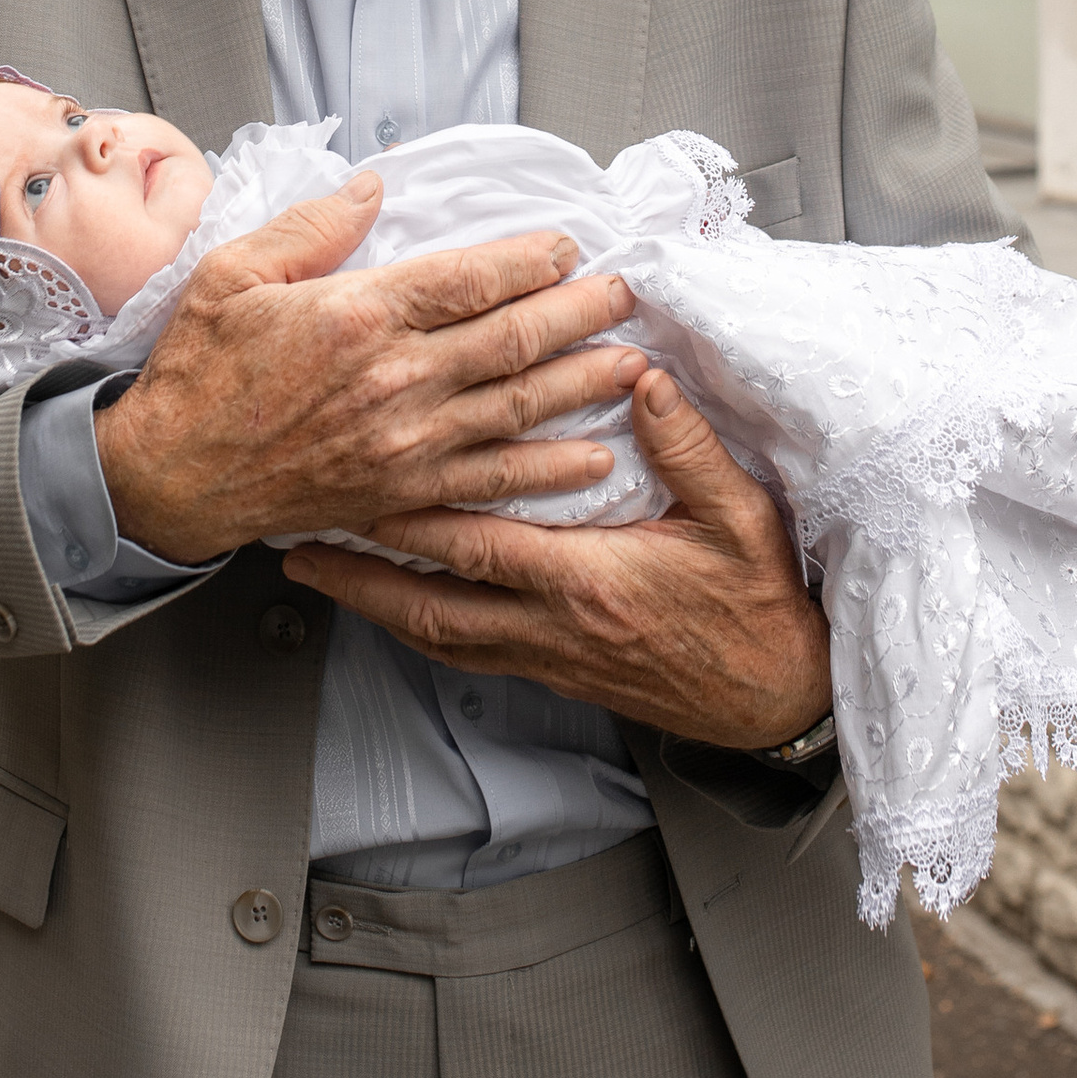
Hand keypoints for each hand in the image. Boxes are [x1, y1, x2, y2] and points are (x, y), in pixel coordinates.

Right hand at [93, 173, 651, 566]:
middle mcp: (396, 380)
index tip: (567, 246)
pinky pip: (493, 482)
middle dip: (579, 312)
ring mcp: (405, 442)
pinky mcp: (403, 492)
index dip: (531, 260)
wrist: (172, 477)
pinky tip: (590, 460)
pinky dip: (549, 473)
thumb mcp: (234, 274)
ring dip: (582, 382)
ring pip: (518, 407)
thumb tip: (373, 186)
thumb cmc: (199, 375)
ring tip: (631, 361)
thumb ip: (311, 227)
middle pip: (513, 339)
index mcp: (359, 316)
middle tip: (625, 293)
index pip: (471, 279)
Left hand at [280, 368, 832, 751]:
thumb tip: (648, 380)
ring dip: (377, 607)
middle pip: (432, 605)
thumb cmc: (758, 607)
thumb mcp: (740, 516)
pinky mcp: (557, 675)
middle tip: (299, 546)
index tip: (358, 489)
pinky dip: (422, 628)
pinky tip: (398, 609)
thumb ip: (689, 447)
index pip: (480, 546)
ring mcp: (550, 657)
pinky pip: (468, 653)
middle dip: (360, 578)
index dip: (412, 521)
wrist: (777, 697)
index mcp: (590, 580)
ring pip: (440, 637)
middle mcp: (554, 626)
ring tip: (322, 578)